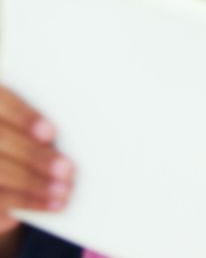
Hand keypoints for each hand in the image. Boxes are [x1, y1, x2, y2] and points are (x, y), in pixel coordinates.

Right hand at [0, 86, 73, 232]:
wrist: (5, 158)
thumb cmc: (29, 132)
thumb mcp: (35, 122)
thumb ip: (48, 122)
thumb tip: (89, 124)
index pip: (2, 102)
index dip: (24, 118)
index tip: (52, 134)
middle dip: (35, 158)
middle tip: (69, 171)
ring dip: (31, 188)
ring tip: (63, 195)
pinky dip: (17, 204)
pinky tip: (37, 210)